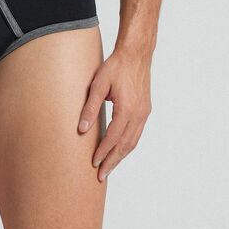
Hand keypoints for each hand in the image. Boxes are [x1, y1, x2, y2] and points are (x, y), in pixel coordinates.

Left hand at [78, 47, 151, 181]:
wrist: (136, 53)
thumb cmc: (116, 66)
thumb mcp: (98, 84)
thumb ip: (90, 107)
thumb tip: (82, 129)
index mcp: (127, 109)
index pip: (113, 138)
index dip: (103, 152)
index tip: (93, 163)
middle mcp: (138, 114)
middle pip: (125, 145)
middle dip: (112, 161)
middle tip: (101, 175)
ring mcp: (144, 113)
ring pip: (133, 142)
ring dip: (121, 156)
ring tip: (109, 166)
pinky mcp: (146, 110)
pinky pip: (137, 133)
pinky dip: (128, 145)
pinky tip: (120, 149)